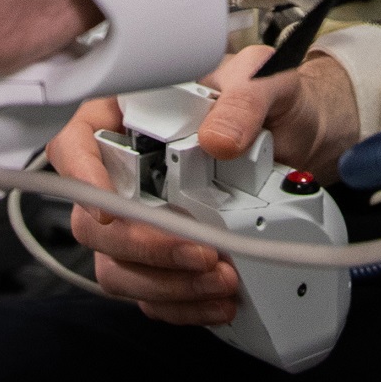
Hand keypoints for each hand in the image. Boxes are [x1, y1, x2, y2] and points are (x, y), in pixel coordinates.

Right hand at [46, 45, 361, 325]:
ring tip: (221, 279)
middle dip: (144, 247)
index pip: (76, 141)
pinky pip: (151, 291)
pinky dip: (182, 302)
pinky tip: (218, 299)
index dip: (80, 177)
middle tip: (198, 252)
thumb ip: (243, 98)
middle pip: (93, 221)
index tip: (111, 212)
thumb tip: (217, 141)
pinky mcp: (166, 252)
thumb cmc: (270, 98)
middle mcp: (126, 167)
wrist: (304, 134)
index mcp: (130, 112)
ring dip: (165, 283)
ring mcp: (143, 215)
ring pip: (118, 266)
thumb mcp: (262, 78)